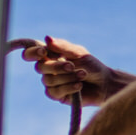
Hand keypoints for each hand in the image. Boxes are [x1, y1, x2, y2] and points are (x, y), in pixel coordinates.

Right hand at [15, 35, 134, 106]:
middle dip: (57, 67)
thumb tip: (47, 38)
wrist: (104, 84)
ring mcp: (51, 83)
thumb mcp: (79, 53)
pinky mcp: (57, 95)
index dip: (32, 53)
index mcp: (50, 56)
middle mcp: (48, 69)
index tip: (43, 52)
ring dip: (67, 77)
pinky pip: (54, 92)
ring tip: (82, 75)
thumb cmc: (92, 66)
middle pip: (40, 68)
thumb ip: (63, 47)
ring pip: (48, 80)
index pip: (30, 53)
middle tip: (72, 66)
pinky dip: (68, 87)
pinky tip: (79, 85)